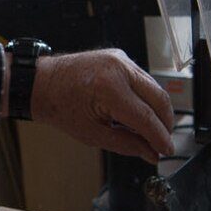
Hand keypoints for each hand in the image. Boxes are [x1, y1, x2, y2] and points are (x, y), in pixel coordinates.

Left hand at [24, 49, 174, 163]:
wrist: (43, 82)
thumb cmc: (60, 107)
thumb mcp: (92, 134)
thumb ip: (126, 144)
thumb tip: (151, 153)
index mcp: (109, 89)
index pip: (146, 117)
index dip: (160, 137)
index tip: (167, 150)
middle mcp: (119, 69)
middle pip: (159, 99)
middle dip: (165, 123)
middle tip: (162, 143)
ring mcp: (121, 59)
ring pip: (155, 88)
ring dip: (157, 111)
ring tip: (150, 131)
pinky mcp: (121, 57)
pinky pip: (143, 80)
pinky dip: (147, 98)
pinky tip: (140, 114)